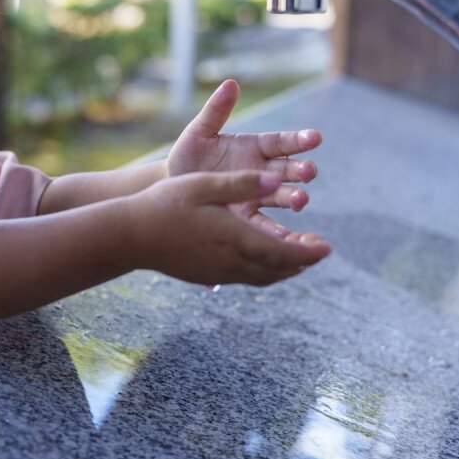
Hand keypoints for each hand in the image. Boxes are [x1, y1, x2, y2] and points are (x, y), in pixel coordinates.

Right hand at [132, 170, 330, 286]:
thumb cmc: (165, 204)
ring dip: (285, 268)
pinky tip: (264, 259)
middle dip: (302, 260)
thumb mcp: (203, 185)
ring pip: (264, 277)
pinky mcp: (209, 276)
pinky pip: (247, 278)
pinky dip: (266, 271)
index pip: (283, 252)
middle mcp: (231, 260)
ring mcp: (219, 272)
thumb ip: (241, 183)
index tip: (326, 246)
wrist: (132, 235)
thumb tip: (275, 179)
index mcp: (234, 237)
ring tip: (298, 254)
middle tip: (318, 248)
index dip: (308, 252)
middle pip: (278, 269)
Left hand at [165, 79, 321, 236]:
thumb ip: (216, 111)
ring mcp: (257, 194)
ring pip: (282, 196)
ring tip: (301, 199)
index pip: (281, 142)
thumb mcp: (199, 132)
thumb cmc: (188, 155)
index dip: (298, 140)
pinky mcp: (247, 217)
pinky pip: (265, 225)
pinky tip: (284, 237)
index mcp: (255, 147)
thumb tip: (231, 83)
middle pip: (287, 170)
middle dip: (300, 170)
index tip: (315, 137)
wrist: (172, 186)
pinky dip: (276, 231)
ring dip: (294, 197)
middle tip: (308, 171)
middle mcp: (262, 171)